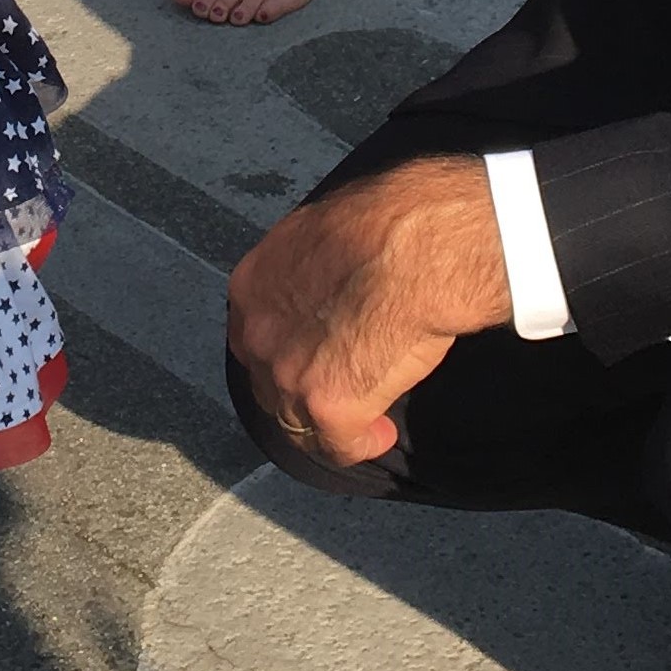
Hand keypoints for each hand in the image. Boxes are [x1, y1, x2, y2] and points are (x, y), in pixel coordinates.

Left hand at [228, 157, 511, 468]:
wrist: (417, 247)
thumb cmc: (386, 224)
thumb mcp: (320, 233)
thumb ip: (306, 269)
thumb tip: (323, 283)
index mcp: (252, 285)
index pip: (257, 335)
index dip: (288, 350)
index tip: (314, 356)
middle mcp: (256, 333)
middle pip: (269, 381)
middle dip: (302, 389)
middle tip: (340, 388)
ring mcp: (286, 374)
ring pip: (296, 421)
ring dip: (328, 424)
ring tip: (365, 421)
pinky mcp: (325, 406)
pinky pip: (338, 445)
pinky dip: (361, 444)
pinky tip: (380, 435)